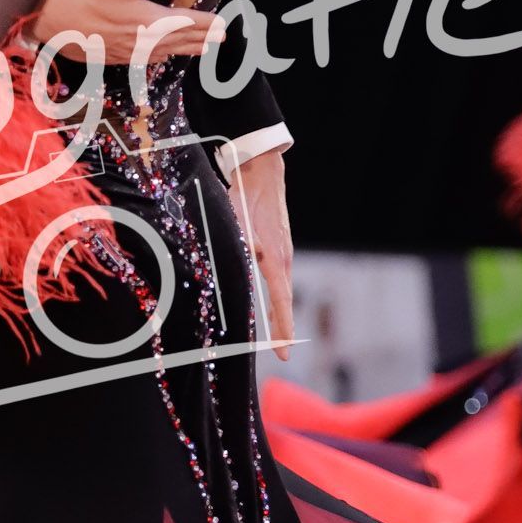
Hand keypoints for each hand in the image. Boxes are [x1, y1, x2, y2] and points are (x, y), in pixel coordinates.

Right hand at [34, 0, 225, 65]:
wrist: (51, 20)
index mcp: (148, 19)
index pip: (186, 22)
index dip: (206, 23)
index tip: (223, 24)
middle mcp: (142, 40)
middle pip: (179, 40)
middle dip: (202, 38)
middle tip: (221, 38)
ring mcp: (128, 51)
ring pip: (165, 52)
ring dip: (186, 50)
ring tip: (202, 49)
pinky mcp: (113, 56)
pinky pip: (145, 60)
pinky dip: (161, 57)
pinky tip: (163, 57)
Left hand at [227, 148, 294, 360]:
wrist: (263, 169)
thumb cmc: (246, 194)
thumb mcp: (238, 219)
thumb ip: (242, 243)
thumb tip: (249, 258)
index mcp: (275, 256)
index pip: (281, 300)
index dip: (282, 328)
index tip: (284, 352)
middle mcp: (283, 257)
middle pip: (284, 300)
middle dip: (282, 327)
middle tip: (280, 352)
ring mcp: (283, 251)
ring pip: (282, 289)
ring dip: (278, 312)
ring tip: (275, 336)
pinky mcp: (279, 246)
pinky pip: (278, 277)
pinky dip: (275, 295)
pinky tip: (267, 302)